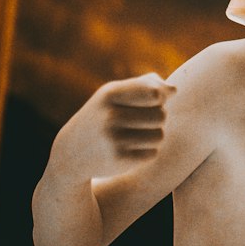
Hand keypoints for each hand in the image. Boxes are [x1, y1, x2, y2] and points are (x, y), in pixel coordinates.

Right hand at [53, 73, 175, 178]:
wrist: (71, 153)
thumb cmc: (101, 115)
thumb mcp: (115, 94)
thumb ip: (145, 85)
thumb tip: (174, 90)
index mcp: (110, 94)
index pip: (155, 94)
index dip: (159, 99)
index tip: (151, 102)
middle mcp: (110, 116)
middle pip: (161, 115)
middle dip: (157, 118)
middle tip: (142, 121)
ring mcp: (114, 139)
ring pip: (160, 135)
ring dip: (155, 135)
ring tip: (138, 134)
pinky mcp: (119, 160)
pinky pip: (153, 153)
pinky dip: (148, 151)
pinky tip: (132, 149)